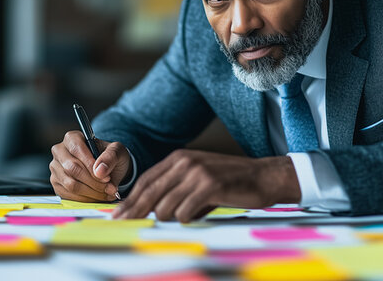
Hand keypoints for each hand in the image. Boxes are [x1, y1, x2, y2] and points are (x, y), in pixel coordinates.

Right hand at [49, 131, 131, 201]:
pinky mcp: (57, 185)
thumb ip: (110, 157)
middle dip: (94, 182)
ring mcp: (56, 169)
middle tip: (110, 188)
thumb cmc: (110, 157)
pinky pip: (69, 195)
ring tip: (107, 193)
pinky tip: (98, 197)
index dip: (91, 164)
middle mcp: (60, 152)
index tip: (106, 177)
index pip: (76, 149)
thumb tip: (99, 170)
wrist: (107, 170)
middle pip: (72, 168)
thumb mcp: (117, 151)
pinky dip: (86, 199)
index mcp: (72, 138)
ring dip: (92, 192)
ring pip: (70, 184)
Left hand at [112, 149, 299, 221]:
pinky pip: (185, 212)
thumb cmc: (230, 182)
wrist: (264, 176)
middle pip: (149, 192)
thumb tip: (150, 211)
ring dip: (170, 217)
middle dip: (135, 211)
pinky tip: (195, 215)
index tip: (118, 215)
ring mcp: (197, 173)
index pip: (146, 181)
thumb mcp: (198, 178)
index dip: (130, 200)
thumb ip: (175, 189)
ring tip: (184, 215)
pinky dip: (187, 219)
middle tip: (122, 224)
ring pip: (165, 206)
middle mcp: (185, 162)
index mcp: (178, 159)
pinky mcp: (210, 186)